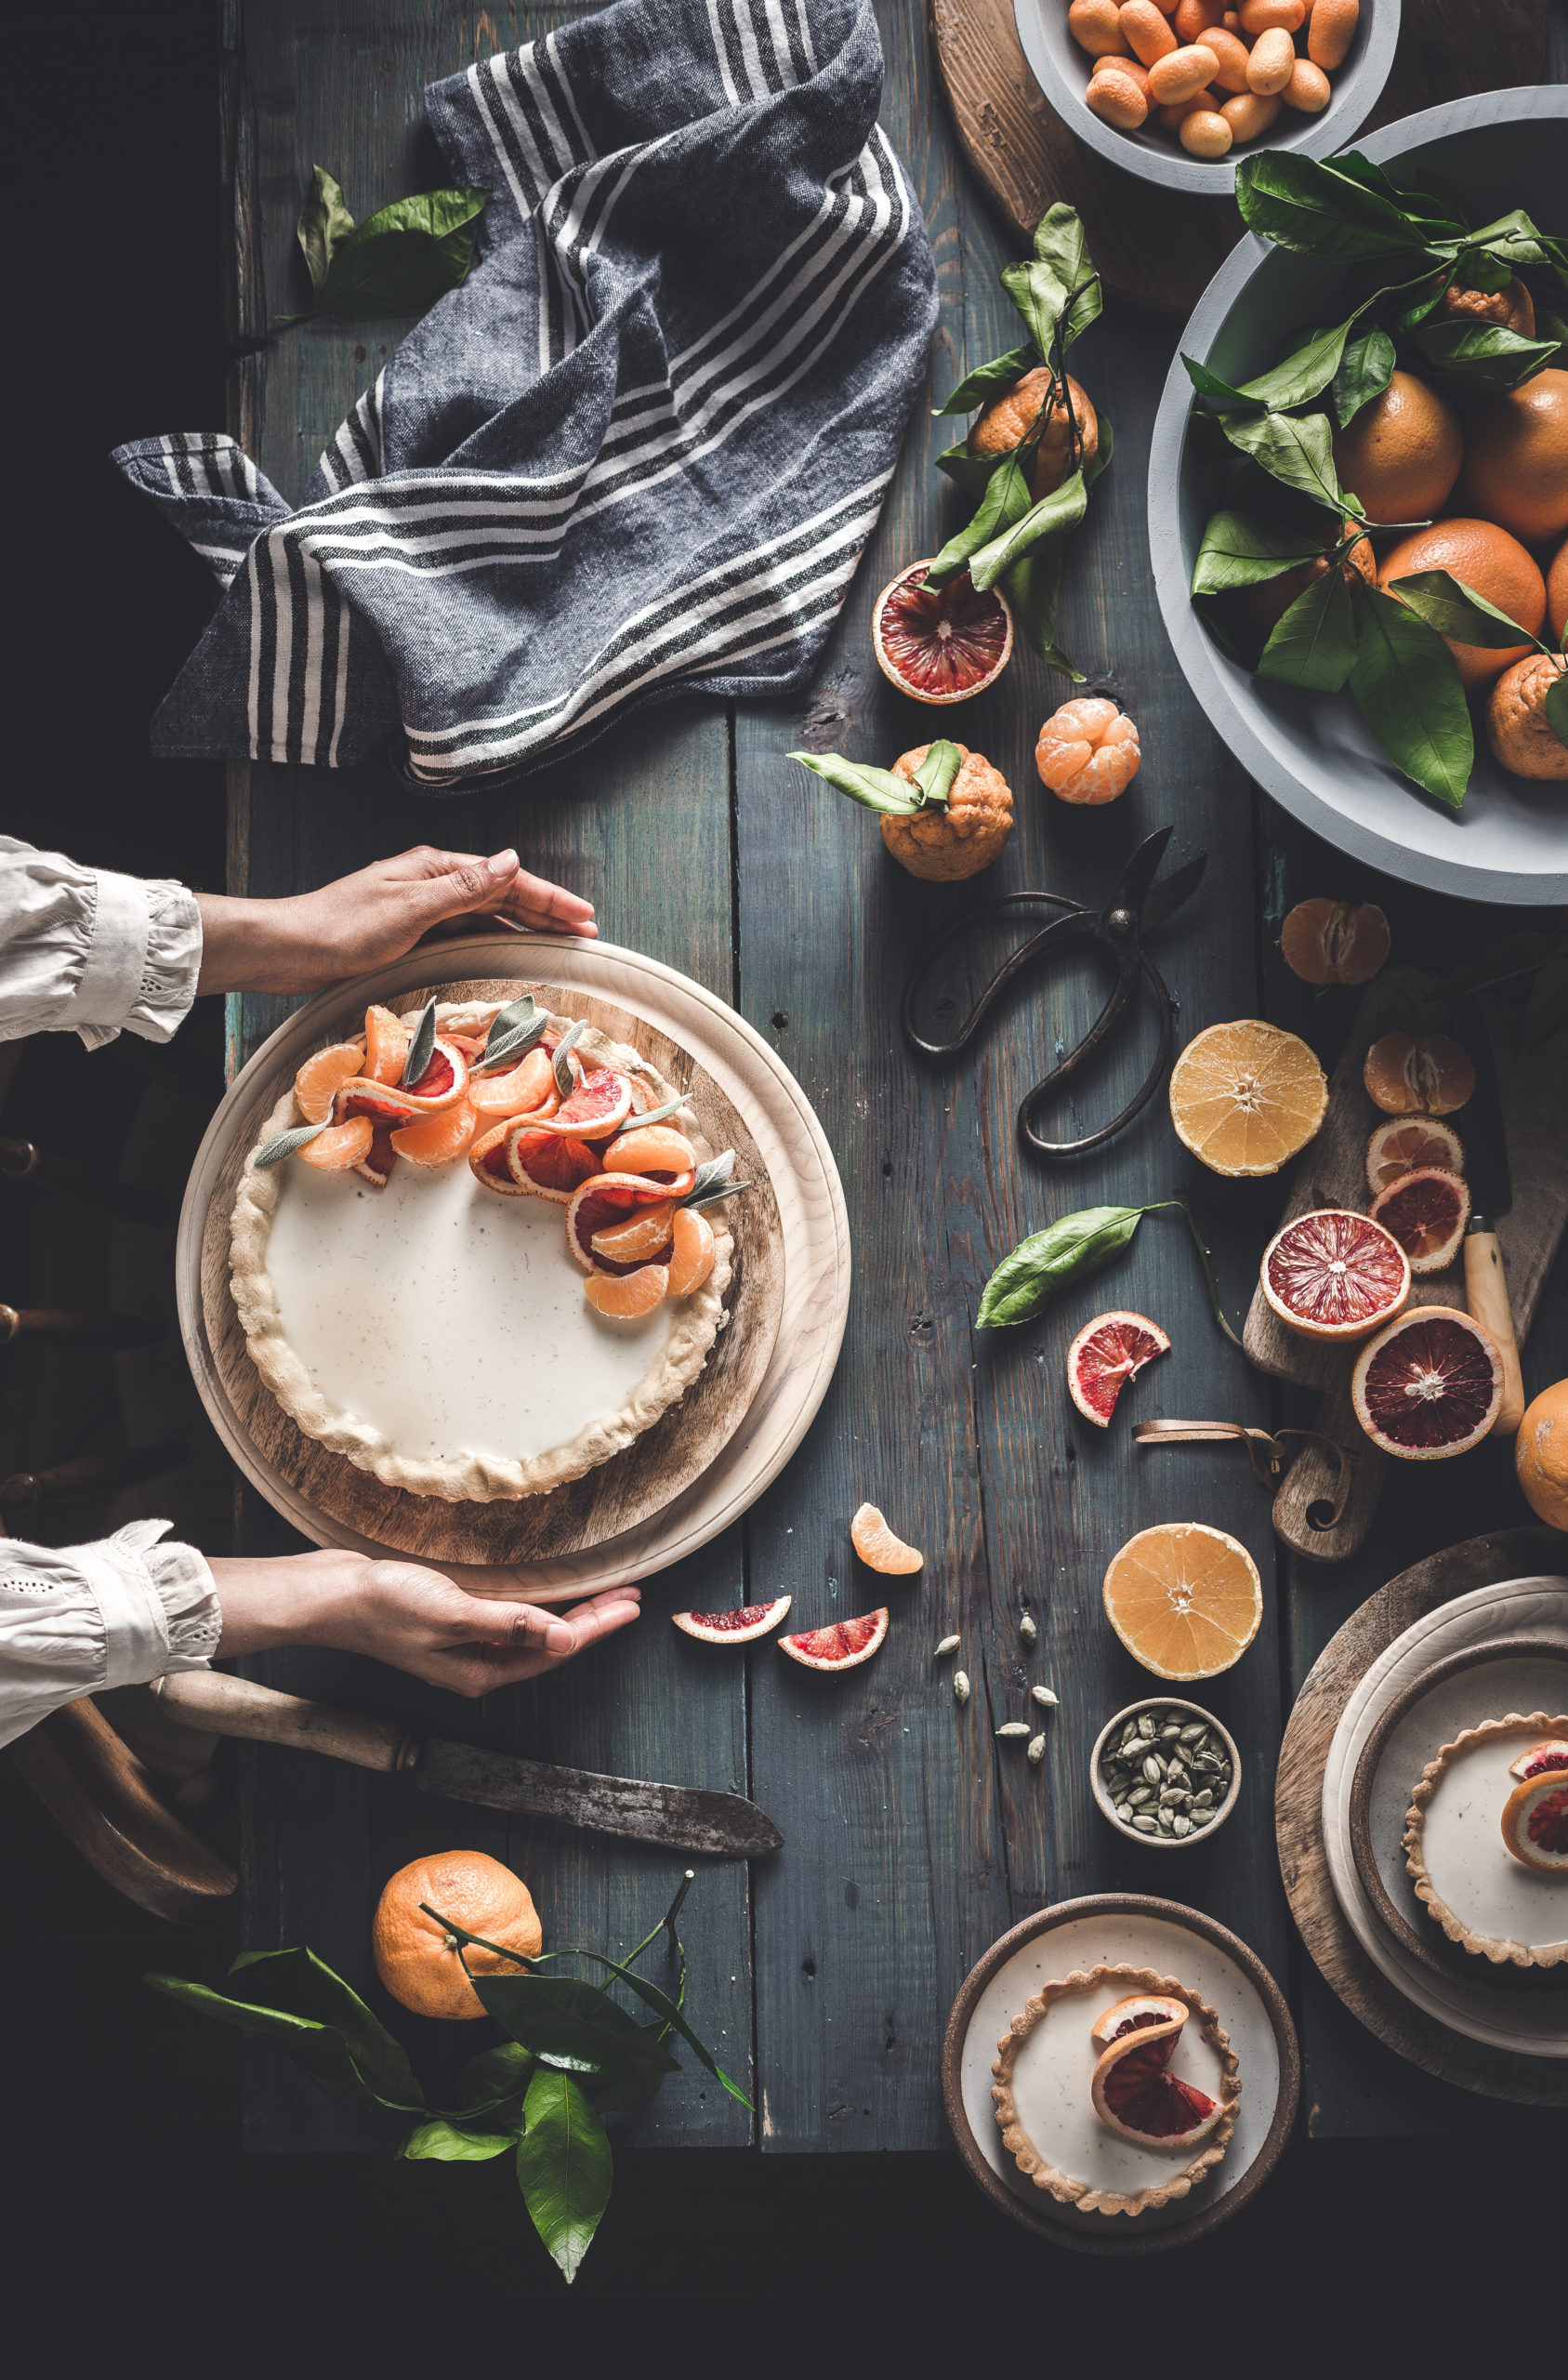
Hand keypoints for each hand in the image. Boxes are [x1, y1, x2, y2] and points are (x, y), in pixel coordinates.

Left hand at [195, 844, 596, 995]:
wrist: (290, 951)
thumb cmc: (342, 928)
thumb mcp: (411, 907)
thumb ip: (465, 887)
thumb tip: (512, 860)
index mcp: (434, 868)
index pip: (507, 880)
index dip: (550, 899)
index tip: (586, 917)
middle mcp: (431, 884)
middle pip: (502, 895)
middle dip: (546, 912)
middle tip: (586, 933)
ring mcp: (421, 910)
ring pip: (486, 915)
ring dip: (523, 928)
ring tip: (557, 944)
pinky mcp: (409, 935)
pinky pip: (465, 934)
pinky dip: (493, 941)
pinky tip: (506, 954)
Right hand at [209, 1550, 639, 1694]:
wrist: (329, 1595)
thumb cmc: (383, 1606)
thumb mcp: (451, 1615)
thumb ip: (508, 1625)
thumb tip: (563, 1640)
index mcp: (480, 1671)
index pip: (555, 1650)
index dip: (597, 1627)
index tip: (632, 1605)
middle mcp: (476, 1663)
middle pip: (549, 1643)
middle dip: (592, 1620)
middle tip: (631, 1595)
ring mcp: (462, 1644)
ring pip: (532, 1630)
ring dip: (569, 1610)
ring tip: (605, 1590)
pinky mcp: (450, 1620)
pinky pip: (508, 1615)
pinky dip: (536, 1602)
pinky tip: (548, 1589)